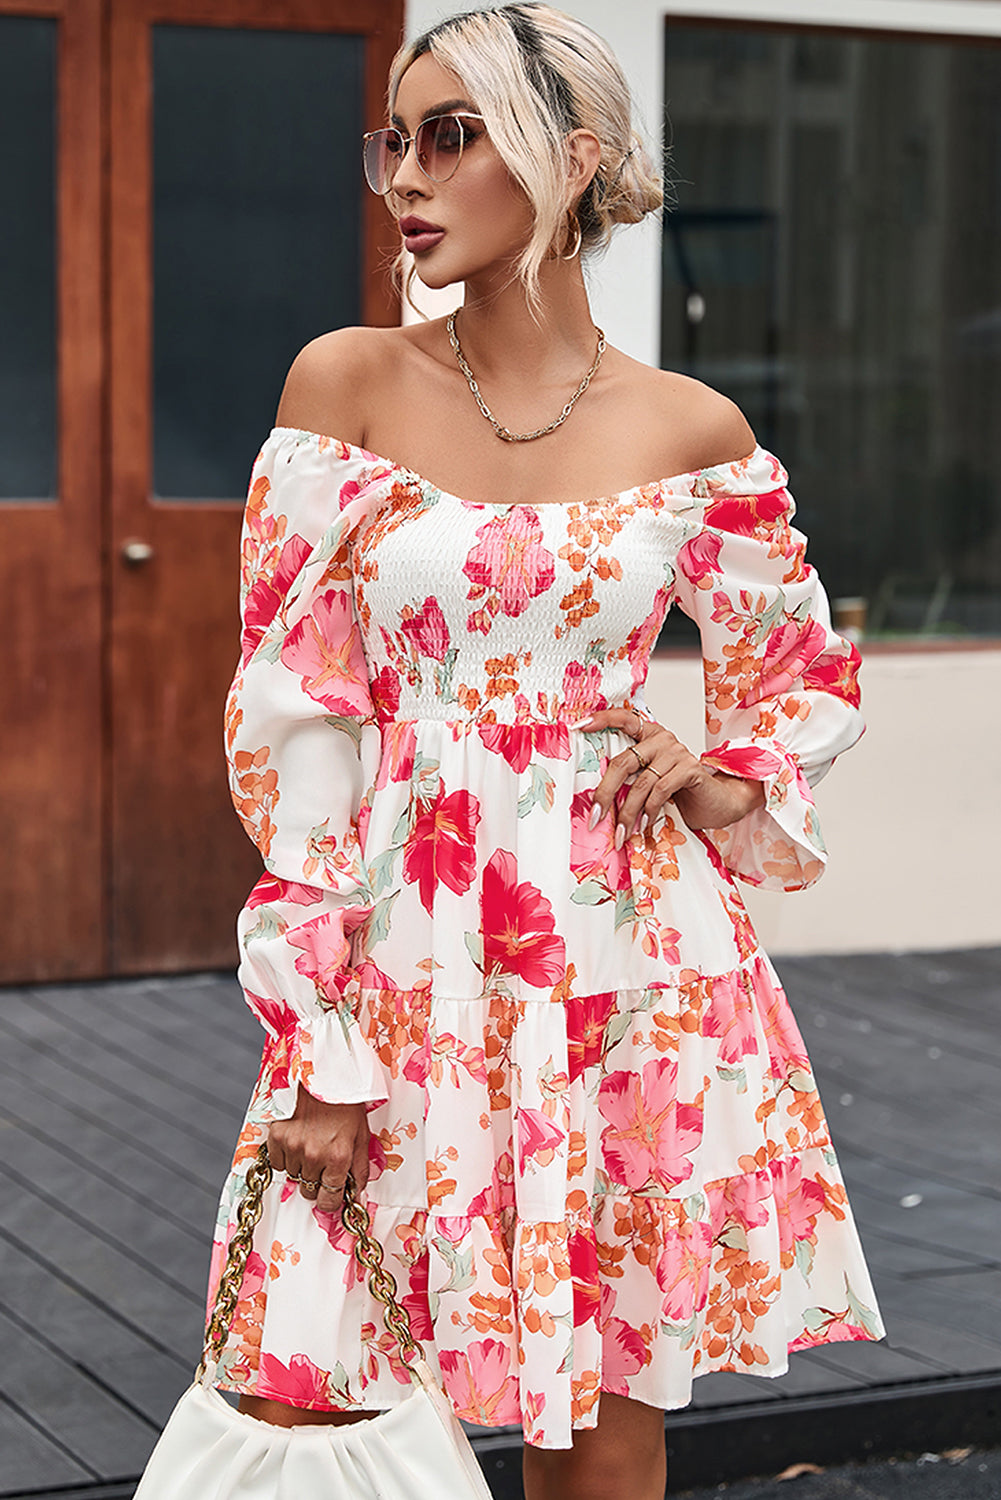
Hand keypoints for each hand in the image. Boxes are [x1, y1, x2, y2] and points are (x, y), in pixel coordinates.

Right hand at [267, 1085, 370, 1214]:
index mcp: (339, 1156)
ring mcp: (293, 1146)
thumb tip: (358, 1195)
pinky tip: (296, 1140)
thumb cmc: (344, 1102)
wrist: (322, 1074)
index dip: (331, 1200)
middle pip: (309, 1192)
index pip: (329, 1200)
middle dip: (317, 1182)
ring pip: (293, 1177)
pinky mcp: (276, 1137)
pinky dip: (286, 1157)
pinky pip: (277, 1163)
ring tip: (311, 1143)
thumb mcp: (361, 1134)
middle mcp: (315, 1155)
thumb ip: (360, 1168)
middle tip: (323, 1161)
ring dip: (302, 1167)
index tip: (331, 1195)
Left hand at [578, 706, 763, 840]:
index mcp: (649, 735)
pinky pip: (661, 791)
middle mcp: (662, 739)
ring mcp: (677, 752)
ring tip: (621, 833)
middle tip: (596, 817)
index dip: (602, 719)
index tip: (579, 726)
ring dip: (628, 813)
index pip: (624, 718)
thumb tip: (597, 800)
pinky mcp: (690, 769)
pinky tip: (644, 826)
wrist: (716, 803)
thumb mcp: (650, 783)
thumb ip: (631, 780)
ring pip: (641, 783)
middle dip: (606, 793)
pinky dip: (649, 811)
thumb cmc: (680, 793)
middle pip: (623, 762)